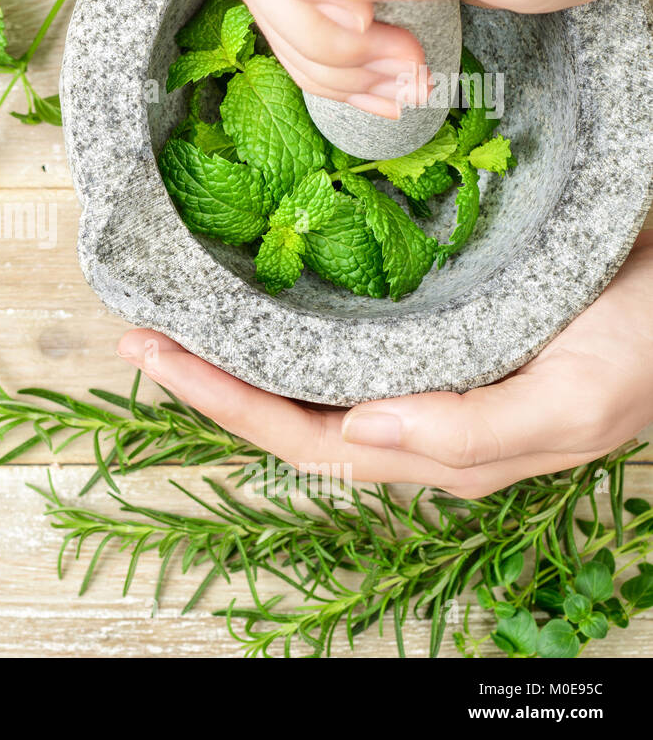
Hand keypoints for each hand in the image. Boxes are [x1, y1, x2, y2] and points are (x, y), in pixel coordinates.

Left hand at [115, 230, 652, 498]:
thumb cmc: (646, 350)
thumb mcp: (573, 401)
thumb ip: (468, 435)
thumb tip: (359, 436)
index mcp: (431, 448)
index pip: (302, 440)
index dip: (223, 404)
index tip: (156, 356)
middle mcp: (411, 421)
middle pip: (287, 412)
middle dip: (208, 379)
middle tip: (138, 332)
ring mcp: (416, 377)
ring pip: (305, 377)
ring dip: (236, 352)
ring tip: (173, 316)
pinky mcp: (428, 331)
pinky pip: (336, 336)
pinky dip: (283, 317)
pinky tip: (253, 291)